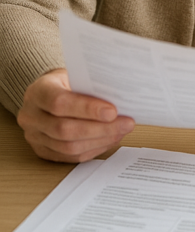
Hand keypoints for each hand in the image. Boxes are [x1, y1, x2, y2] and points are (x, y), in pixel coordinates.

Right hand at [17, 68, 134, 162]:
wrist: (49, 93)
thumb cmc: (67, 82)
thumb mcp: (76, 75)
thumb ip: (91, 86)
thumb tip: (121, 99)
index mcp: (37, 91)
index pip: (59, 102)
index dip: (87, 109)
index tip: (113, 111)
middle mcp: (31, 116)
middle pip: (65, 129)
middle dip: (100, 128)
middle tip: (126, 123)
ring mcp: (34, 136)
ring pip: (68, 147)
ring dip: (100, 140)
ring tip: (121, 131)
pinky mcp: (43, 151)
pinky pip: (71, 156)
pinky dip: (94, 149)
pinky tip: (110, 139)